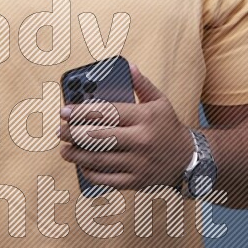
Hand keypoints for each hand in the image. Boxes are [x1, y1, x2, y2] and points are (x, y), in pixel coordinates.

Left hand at [58, 63, 194, 191]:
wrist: (188, 158)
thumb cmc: (168, 126)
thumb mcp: (160, 101)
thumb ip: (142, 84)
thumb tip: (128, 66)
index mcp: (145, 117)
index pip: (108, 113)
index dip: (82, 112)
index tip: (65, 112)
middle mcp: (141, 140)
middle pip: (99, 137)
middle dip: (74, 134)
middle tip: (59, 131)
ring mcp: (138, 163)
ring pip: (100, 159)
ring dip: (77, 155)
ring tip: (64, 150)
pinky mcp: (136, 181)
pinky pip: (107, 179)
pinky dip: (90, 173)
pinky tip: (81, 165)